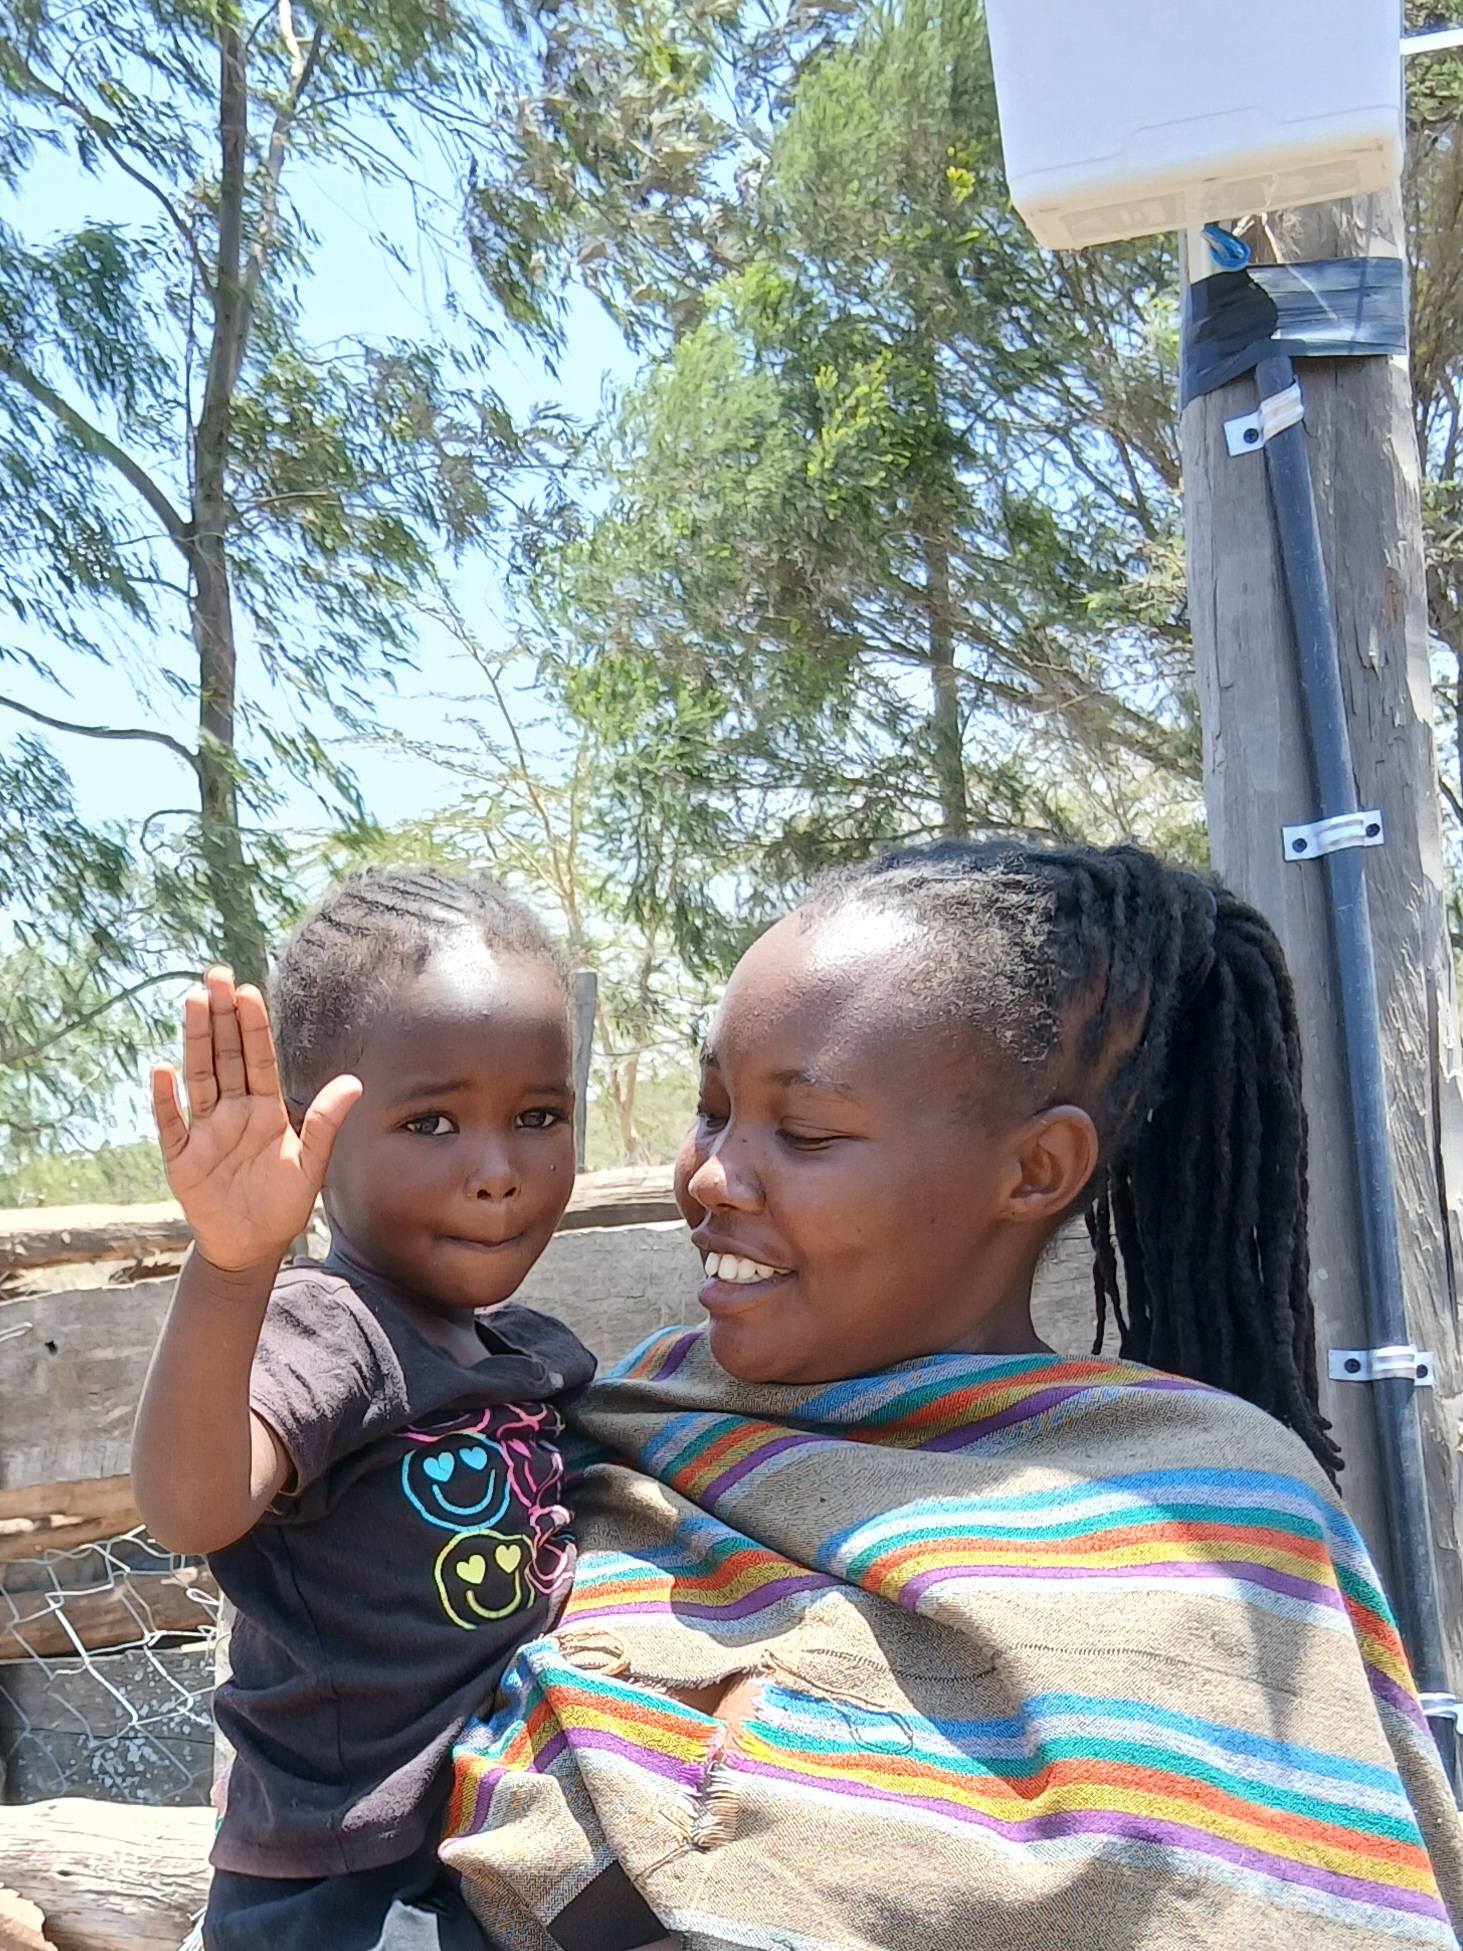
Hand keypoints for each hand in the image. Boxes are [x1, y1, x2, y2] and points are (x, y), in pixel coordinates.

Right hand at [152, 967, 362, 1272]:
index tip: (249, 991)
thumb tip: (353, 1082)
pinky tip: (162, 1071)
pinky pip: (172, 1125)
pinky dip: (166, 1100)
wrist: (252, 1247)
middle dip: (220, 1016)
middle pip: (225, 1056)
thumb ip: (324, 1123)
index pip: (258, 1059)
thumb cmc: (283, 1204)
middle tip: (216, 975)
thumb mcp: (310, 1165)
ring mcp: (205, 1132)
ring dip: (194, 1041)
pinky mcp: (182, 1158)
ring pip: (198, 1077)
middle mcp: (233, 1112)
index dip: (252, 1026)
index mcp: (265, 1109)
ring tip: (193, 1002)